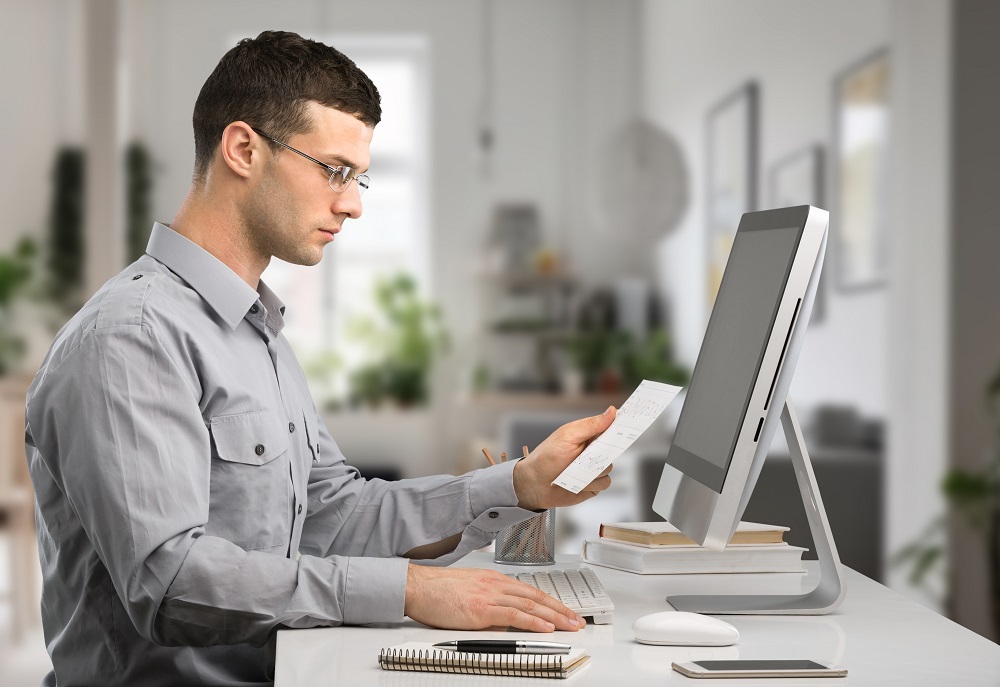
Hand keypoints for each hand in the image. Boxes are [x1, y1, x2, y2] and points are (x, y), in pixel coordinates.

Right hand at [404, 564, 585, 631]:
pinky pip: (514, 616)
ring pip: (531, 606)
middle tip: (578, 620)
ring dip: (554, 617)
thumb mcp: (469, 591)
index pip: (530, 591)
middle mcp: (496, 585)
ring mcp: (490, 596)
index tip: (565, 611)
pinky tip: (546, 628)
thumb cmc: (437, 590)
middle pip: (536, 597)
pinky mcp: (482, 609)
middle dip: (560, 610)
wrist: (418, 586)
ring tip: (570, 625)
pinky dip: (533, 622)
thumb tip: (503, 617)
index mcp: (494, 580)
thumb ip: (488, 600)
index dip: (551, 602)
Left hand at [512, 406, 616, 510]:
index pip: (611, 426)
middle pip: (613, 449)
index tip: (632, 421)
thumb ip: (591, 425)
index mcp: (588, 435)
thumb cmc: (546, 457)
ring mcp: (593, 468)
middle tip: (587, 455)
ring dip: (592, 472)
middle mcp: (593, 451)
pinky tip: (577, 482)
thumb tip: (612, 411)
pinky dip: (591, 484)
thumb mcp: (567, 436)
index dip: (621, 425)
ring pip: (609, 468)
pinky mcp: (593, 485)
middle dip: (602, 453)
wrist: (534, 484)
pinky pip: (604, 484)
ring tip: (574, 471)